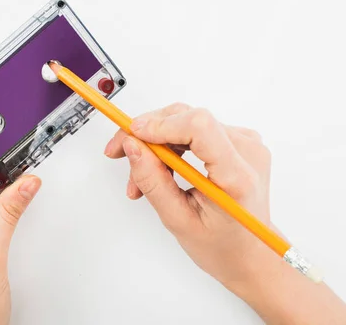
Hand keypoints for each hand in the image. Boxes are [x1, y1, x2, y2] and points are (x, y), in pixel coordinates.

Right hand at [105, 103, 345, 323]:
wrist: (251, 252)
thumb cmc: (222, 245)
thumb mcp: (178, 221)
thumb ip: (153, 182)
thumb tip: (132, 146)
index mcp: (237, 176)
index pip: (199, 127)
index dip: (160, 124)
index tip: (131, 137)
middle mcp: (247, 151)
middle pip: (188, 117)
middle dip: (147, 132)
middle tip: (118, 152)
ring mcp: (245, 142)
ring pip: (185, 120)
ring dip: (155, 141)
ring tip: (138, 176)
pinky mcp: (237, 140)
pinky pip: (193, 129)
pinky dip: (169, 143)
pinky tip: (158, 168)